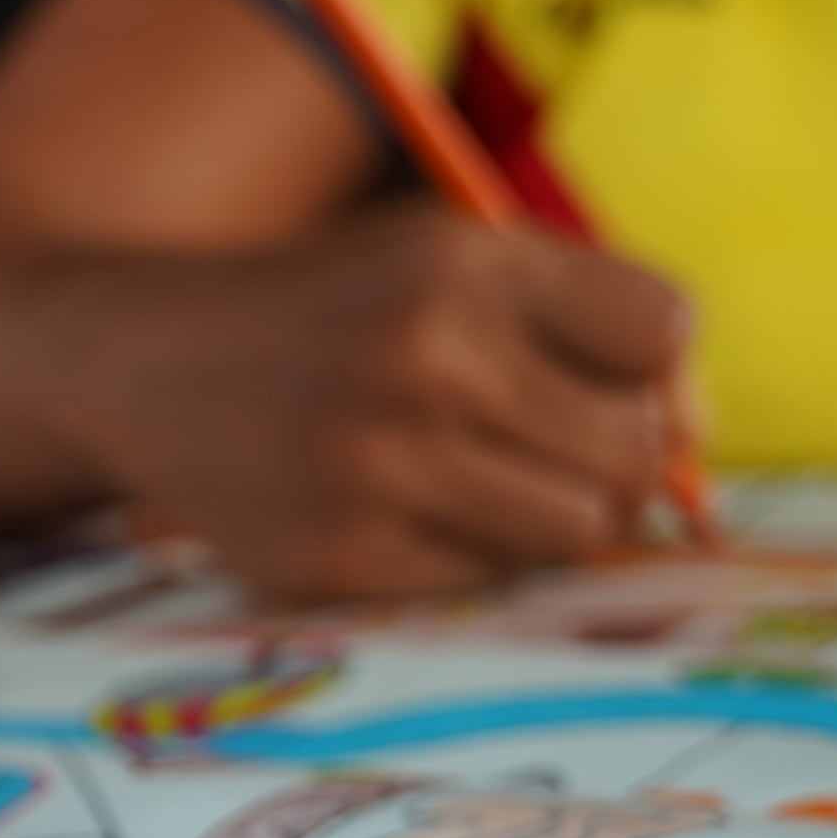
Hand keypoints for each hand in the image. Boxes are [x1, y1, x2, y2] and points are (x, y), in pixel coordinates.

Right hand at [68, 205, 692, 600]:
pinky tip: (403, 505)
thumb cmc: (334, 310)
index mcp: (462, 264)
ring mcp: (375, 468)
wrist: (141, 359)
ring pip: (574, 532)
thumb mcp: (443, 258)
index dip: (658, 365)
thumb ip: (580, 321)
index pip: (663, 332)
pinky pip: (484, 580)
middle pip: (635, 451)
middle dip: (620, 455)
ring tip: (485, 474)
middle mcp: (423, 361)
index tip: (611, 375)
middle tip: (556, 443)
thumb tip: (695, 457)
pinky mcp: (334, 557)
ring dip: (554, 513)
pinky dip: (468, 551)